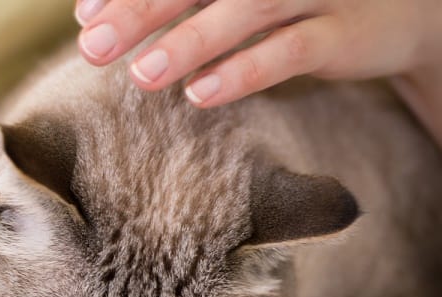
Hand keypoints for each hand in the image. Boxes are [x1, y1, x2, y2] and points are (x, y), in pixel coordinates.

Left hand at [74, 0, 441, 107]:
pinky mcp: (348, 31)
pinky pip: (293, 49)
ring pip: (248, 8)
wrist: (406, 6)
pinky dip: (247, 71)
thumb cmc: (306, 1)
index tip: (85, 15)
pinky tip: (202, 93)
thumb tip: (112, 21)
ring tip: (141, 76)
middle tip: (93, 45)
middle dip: (144, 9)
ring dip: (191, 41)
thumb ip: (195, 3)